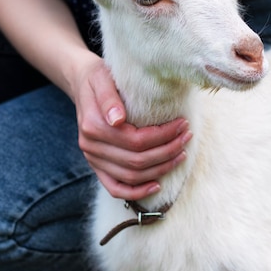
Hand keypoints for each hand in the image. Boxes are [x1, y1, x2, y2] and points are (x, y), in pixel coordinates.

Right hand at [73, 57, 191, 200]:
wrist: (83, 84)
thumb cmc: (98, 78)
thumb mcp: (103, 79)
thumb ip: (109, 98)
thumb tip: (118, 119)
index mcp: (93, 126)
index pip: (135, 140)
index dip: (163, 136)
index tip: (182, 124)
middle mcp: (90, 147)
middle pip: (137, 160)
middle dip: (167, 151)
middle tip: (187, 137)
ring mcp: (92, 160)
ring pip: (131, 176)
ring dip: (160, 168)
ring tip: (181, 153)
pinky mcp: (96, 167)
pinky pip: (115, 188)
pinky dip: (137, 192)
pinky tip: (157, 185)